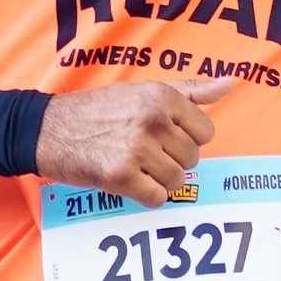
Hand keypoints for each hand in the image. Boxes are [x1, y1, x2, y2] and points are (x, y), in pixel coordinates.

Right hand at [36, 75, 235, 207]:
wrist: (48, 129)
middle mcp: (152, 120)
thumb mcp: (145, 91)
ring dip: (158, 181)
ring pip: (176, 181)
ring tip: (134, 166)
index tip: (163, 138)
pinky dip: (145, 196)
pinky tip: (127, 181)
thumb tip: (231, 82)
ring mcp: (137, 148)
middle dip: (171, 161)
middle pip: (192, 159)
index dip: (186, 140)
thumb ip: (192, 90)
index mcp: (162, 97)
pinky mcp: (121, 176)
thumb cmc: (98, 111)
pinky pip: (157, 199)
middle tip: (143, 153)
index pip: (205, 132)